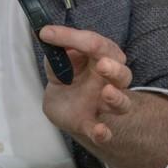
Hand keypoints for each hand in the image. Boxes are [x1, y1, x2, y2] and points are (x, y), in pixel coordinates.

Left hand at [38, 26, 132, 145]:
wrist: (64, 106)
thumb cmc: (67, 75)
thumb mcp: (59, 62)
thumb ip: (58, 53)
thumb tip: (52, 37)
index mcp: (103, 57)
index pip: (94, 44)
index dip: (70, 37)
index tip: (46, 33)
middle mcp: (109, 80)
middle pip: (121, 73)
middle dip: (113, 68)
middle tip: (102, 65)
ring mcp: (103, 104)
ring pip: (122, 102)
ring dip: (117, 97)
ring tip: (107, 92)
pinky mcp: (93, 124)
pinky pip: (104, 132)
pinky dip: (104, 133)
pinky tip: (100, 132)